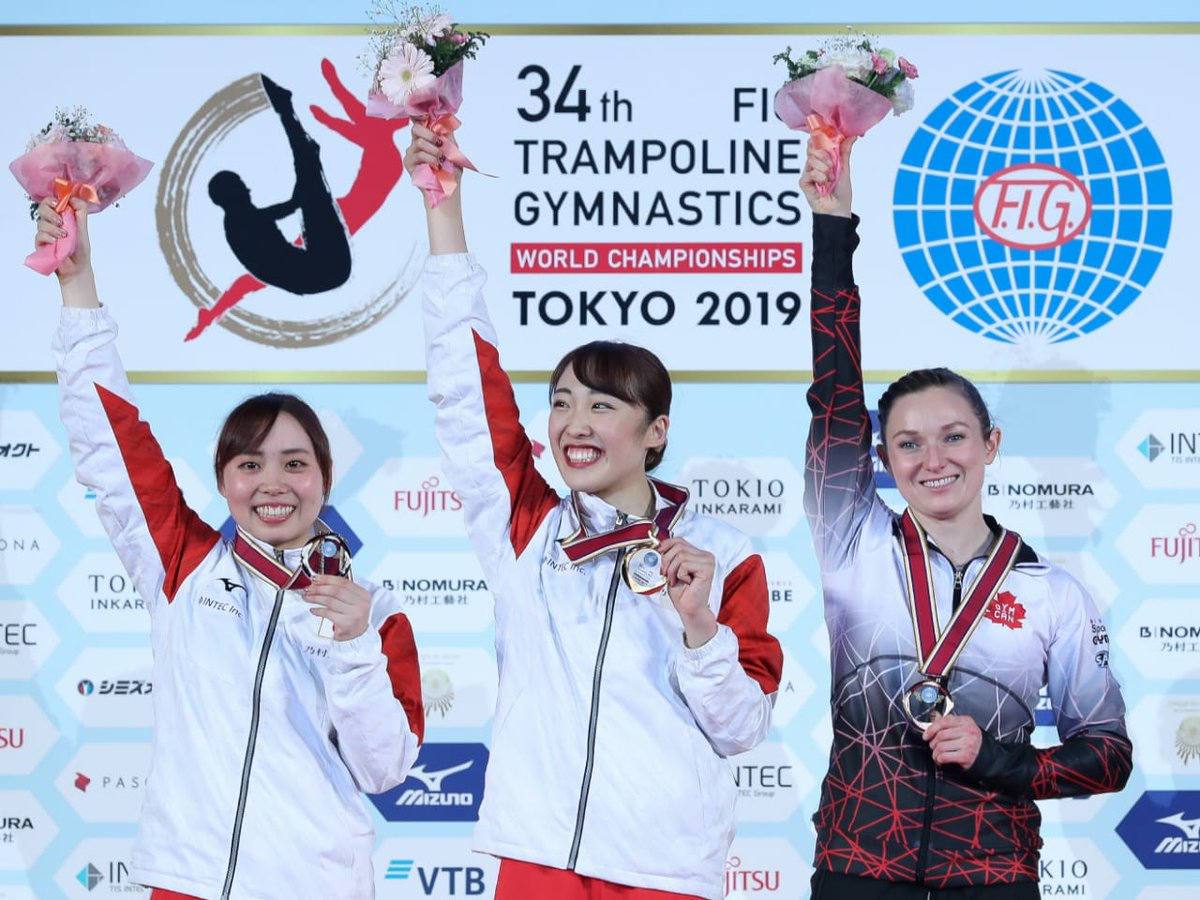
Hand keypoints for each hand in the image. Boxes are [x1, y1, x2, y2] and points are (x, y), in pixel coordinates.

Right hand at [34, 196, 91, 282]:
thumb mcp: (82, 226)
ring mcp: (44, 233)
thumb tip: (72, 197)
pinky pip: (39, 236)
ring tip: (64, 236)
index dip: (51, 200)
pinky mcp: (40, 244)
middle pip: (42, 209)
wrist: (78, 266)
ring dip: (53, 228)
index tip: (57, 203)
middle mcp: (50, 223)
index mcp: (60, 217)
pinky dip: (48, 237)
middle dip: (50, 213)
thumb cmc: (80, 247)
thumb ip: (80, 210)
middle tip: (60, 221)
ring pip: (41, 223)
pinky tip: (55, 242)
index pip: (50, 202)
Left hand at [304, 575, 371, 641]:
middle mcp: (361, 604)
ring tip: (308, 597)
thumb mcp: (353, 601)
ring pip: (330, 601)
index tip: (316, 578)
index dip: (327, 579)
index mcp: (363, 595)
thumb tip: (319, 582)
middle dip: (319, 588)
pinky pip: (328, 613)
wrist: (358, 636)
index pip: (344, 582)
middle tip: (309, 588)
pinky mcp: (346, 624)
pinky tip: (313, 610)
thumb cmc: (353, 617)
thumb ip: (340, 591)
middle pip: (336, 590)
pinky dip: (318, 610)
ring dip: (316, 598)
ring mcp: (355, 614)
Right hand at [405, 121, 466, 251]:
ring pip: (418, 141)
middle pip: (417, 127)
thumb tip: (444, 118)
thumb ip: (448, 135)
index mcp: (429, 139)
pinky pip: (416, 154)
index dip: (423, 116)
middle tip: (439, 142)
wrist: (448, 190)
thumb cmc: (452, 172)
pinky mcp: (408, 163)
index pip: (422, 122)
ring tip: (441, 159)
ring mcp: (412, 153)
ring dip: (433, 149)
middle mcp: (418, 144)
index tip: (429, 116)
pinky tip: (435, 165)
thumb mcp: (454, 150)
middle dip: (430, 133)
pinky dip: (428, 158)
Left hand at [657, 537, 717, 646]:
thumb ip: (669, 557)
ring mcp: (708, 561)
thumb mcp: (672, 570)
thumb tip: (658, 547)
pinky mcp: (707, 569)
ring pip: (680, 555)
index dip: (666, 544)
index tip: (658, 553)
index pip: (679, 540)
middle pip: (678, 546)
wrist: (689, 609)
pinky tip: (686, 582)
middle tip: (666, 574)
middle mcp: (705, 555)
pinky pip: (685, 564)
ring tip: (675, 580)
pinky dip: (680, 574)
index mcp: (698, 554)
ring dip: (672, 570)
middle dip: (666, 560)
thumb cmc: (682, 592)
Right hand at [799, 135, 855, 217]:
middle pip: (811, 148)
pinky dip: (820, 177)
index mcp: (822, 160)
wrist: (839, 209)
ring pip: (811, 159)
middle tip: (832, 164)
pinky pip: (809, 173)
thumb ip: (845, 151)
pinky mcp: (804, 183)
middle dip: (825, 154)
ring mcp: (808, 174)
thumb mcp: (845, 168)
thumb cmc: (841, 192)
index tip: (829, 140)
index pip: (815, 143)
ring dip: (825, 168)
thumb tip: (852, 136)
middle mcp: (813, 165)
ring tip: (830, 178)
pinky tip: (824, 184)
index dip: (820, 139)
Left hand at [922, 712, 982, 767]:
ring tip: (937, 754)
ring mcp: (968, 744)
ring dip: (935, 753)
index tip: (926, 736)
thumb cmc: (970, 741)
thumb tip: (930, 727)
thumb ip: (949, 723)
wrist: (986, 756)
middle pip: (941, 735)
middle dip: (933, 743)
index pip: (944, 722)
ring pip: (941, 746)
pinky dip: (939, 759)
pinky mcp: (966, 756)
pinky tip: (940, 760)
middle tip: (933, 747)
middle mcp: (969, 731)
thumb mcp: (963, 727)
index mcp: (967, 721)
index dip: (931, 729)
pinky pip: (944, 757)